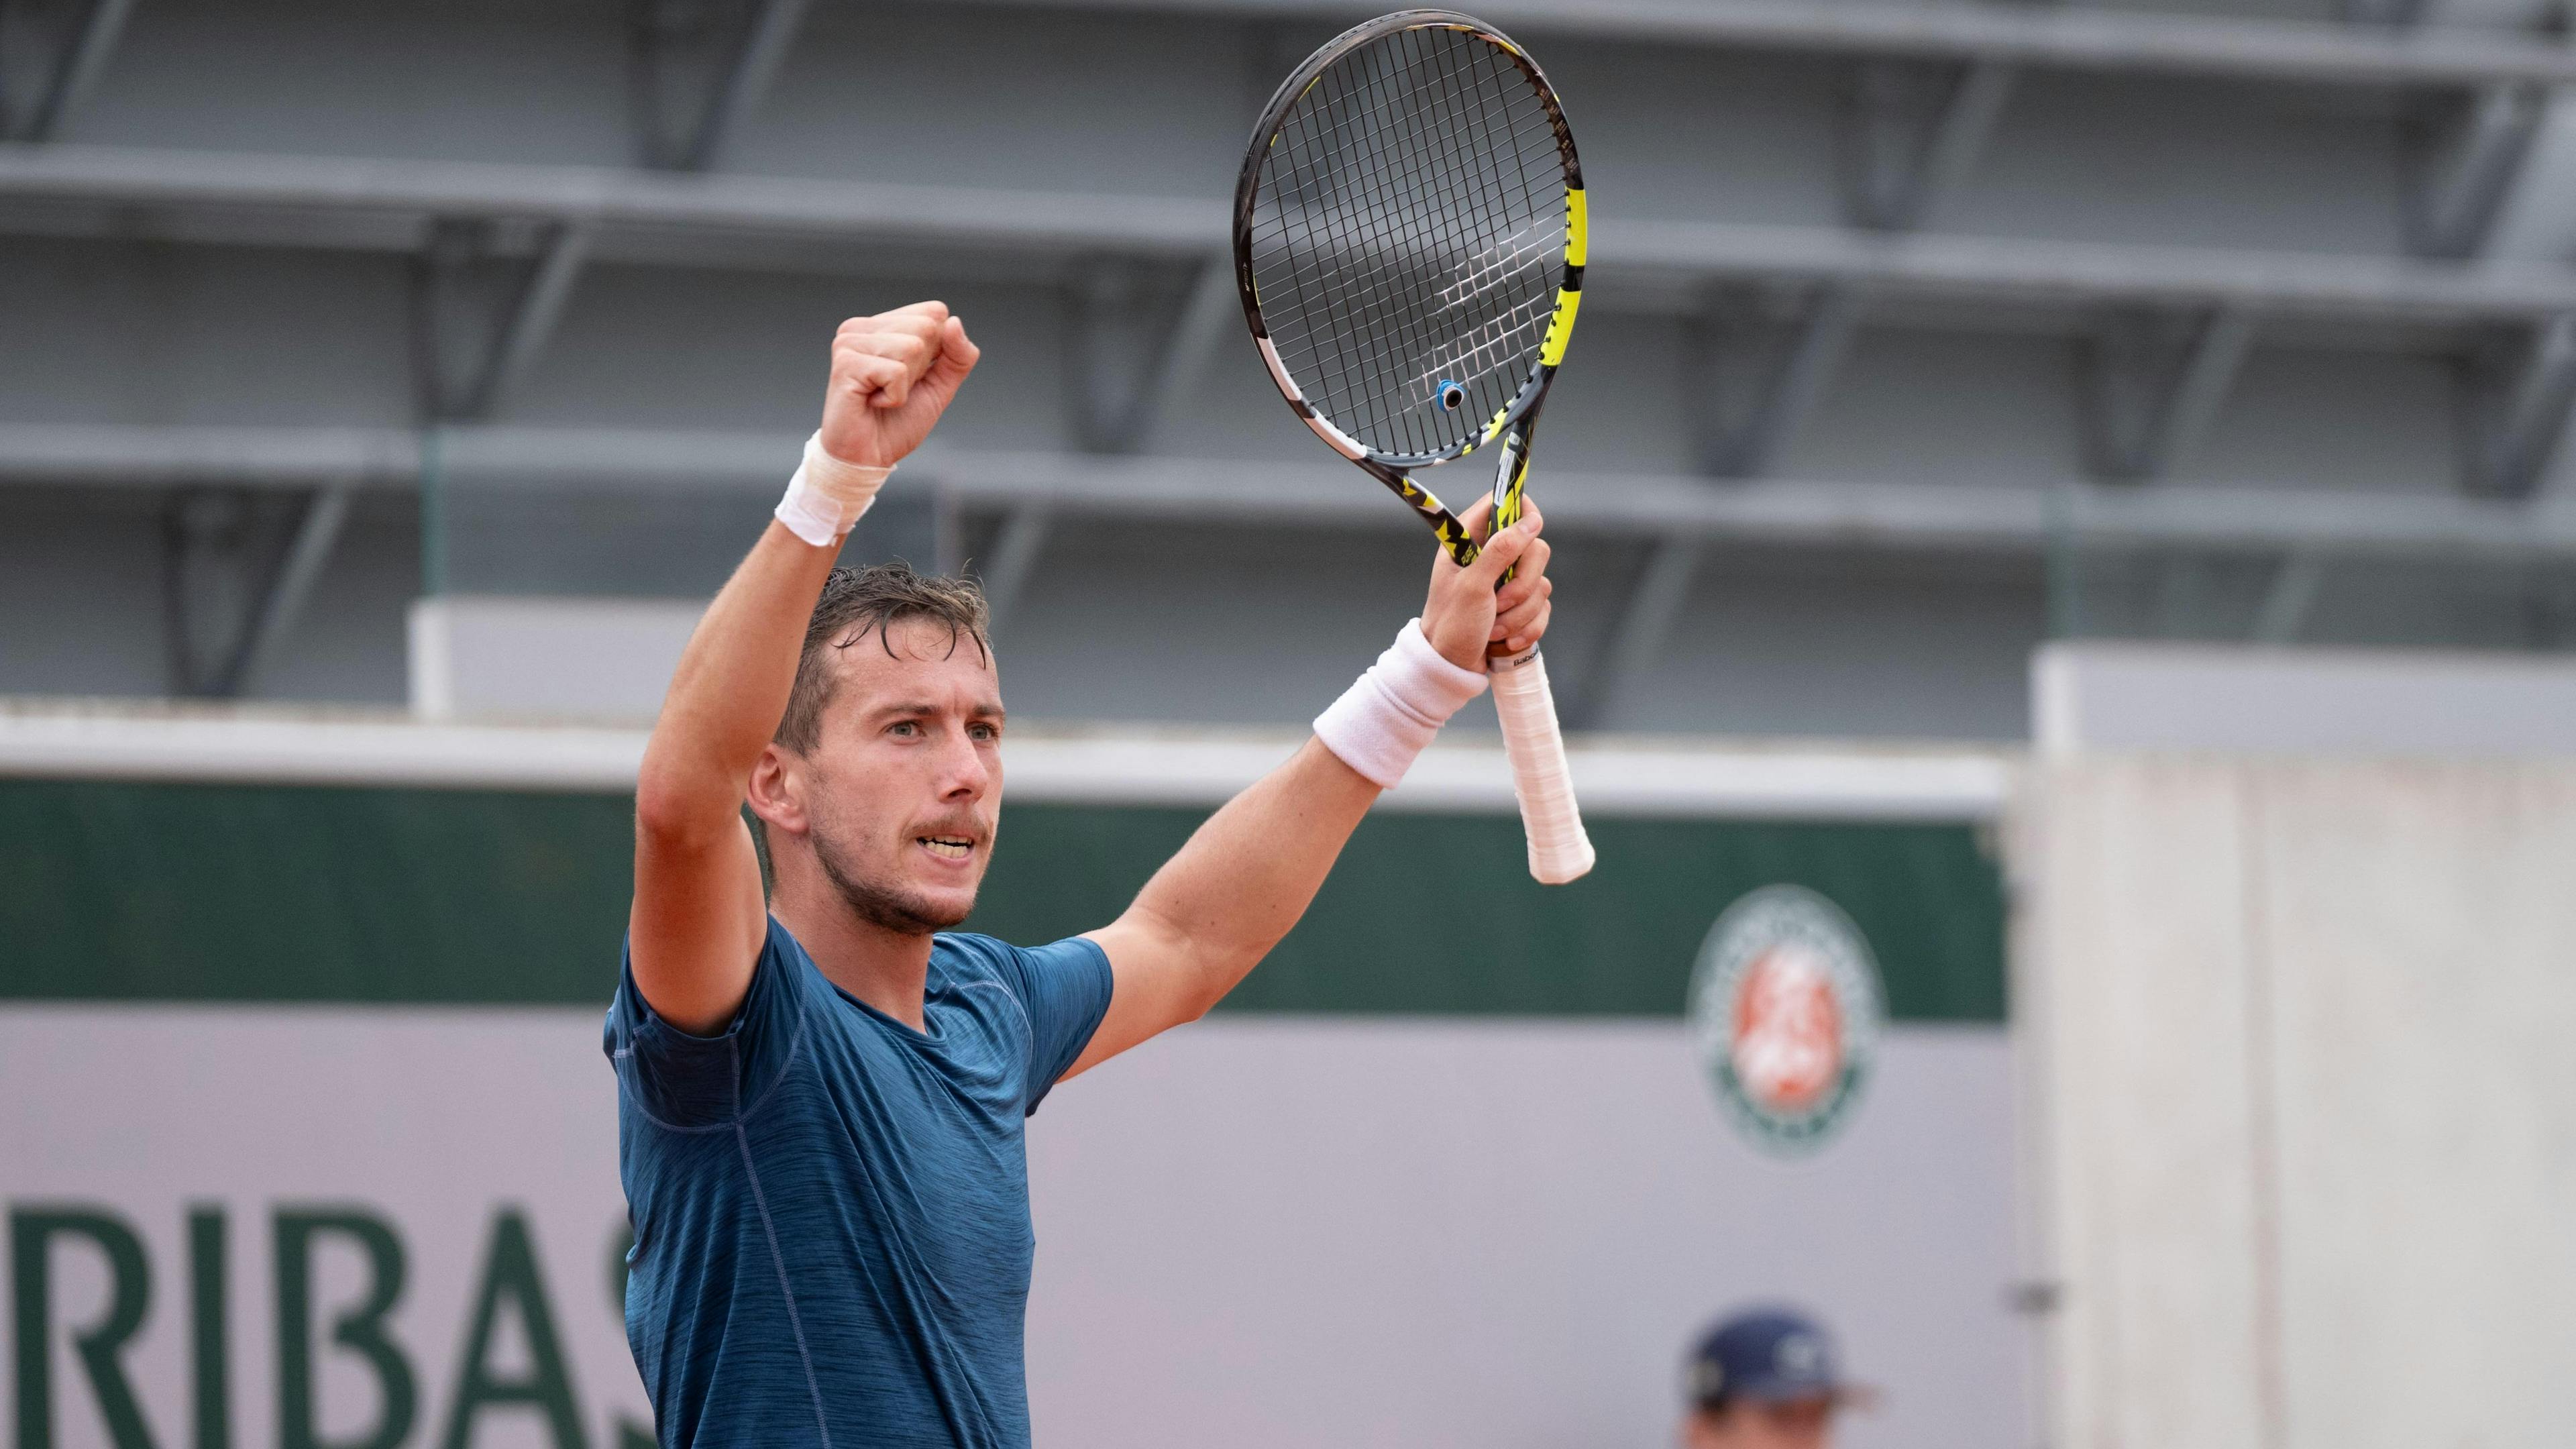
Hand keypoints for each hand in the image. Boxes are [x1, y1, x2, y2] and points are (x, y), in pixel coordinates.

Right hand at [817, 302, 980, 467]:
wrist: (868, 457)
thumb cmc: (898, 422)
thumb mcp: (940, 386)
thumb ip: (958, 356)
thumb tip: (954, 322)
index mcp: (884, 324)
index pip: (935, 312)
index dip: (938, 351)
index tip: (912, 376)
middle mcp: (863, 327)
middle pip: (926, 328)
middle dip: (922, 368)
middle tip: (894, 388)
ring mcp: (850, 342)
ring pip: (912, 347)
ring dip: (907, 384)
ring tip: (882, 395)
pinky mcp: (846, 363)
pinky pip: (896, 372)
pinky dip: (895, 397)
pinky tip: (873, 403)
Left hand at [1419, 497, 1552, 670]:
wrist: (1450, 668)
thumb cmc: (1451, 625)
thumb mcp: (1473, 585)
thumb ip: (1501, 550)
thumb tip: (1532, 521)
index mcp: (1470, 541)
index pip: (1502, 504)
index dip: (1521, 513)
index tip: (1527, 537)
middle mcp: (1490, 556)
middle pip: (1535, 549)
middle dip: (1522, 584)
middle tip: (1499, 602)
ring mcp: (1506, 581)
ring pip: (1540, 584)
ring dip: (1520, 614)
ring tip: (1493, 629)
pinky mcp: (1519, 606)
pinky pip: (1543, 608)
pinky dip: (1527, 628)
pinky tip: (1504, 641)